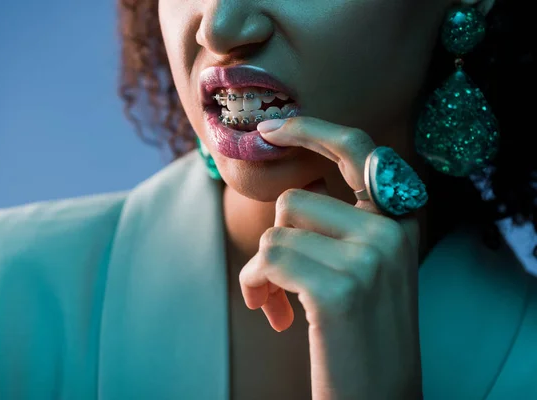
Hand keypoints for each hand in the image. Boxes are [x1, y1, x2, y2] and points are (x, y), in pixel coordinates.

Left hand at [239, 117, 422, 399]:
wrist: (379, 398)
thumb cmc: (359, 334)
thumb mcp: (365, 270)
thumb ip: (344, 227)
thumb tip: (294, 199)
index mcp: (400, 222)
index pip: (358, 150)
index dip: (312, 130)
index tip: (270, 129)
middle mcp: (392, 232)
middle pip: (295, 202)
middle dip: (276, 241)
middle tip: (275, 279)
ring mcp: (371, 257)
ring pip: (276, 233)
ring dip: (263, 273)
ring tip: (280, 305)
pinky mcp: (340, 288)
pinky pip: (267, 261)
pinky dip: (256, 288)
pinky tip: (278, 318)